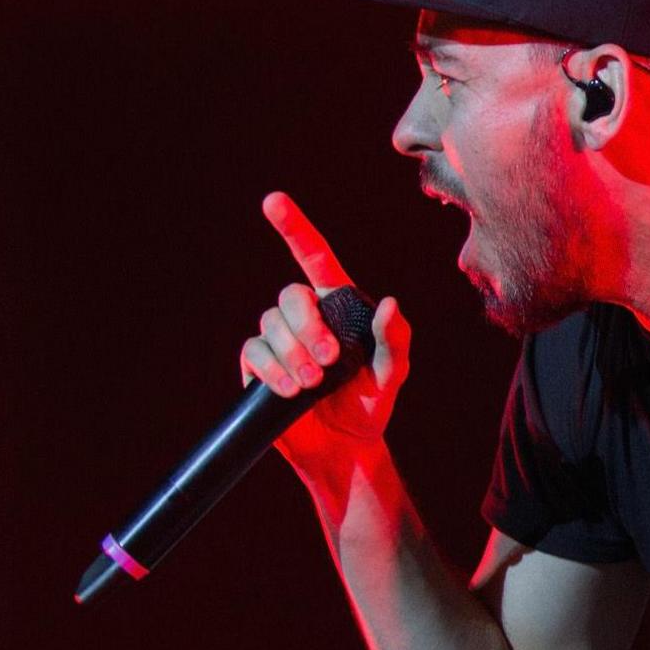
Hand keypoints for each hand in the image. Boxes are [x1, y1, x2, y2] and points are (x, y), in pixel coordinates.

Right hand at [238, 192, 410, 477]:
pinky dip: (271, 369)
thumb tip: (390, 303)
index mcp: (338, 307)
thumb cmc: (372, 404)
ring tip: (313, 384)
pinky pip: (254, 353)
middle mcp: (306, 318)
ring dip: (292, 354)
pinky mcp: (259, 367)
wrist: (344, 447)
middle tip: (329, 361)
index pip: (313, 258)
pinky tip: (290, 390)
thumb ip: (396, 339)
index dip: (294, 228)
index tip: (273, 201)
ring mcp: (279, 341)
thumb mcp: (393, 374)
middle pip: (290, 296)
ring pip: (270, 326)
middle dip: (308, 326)